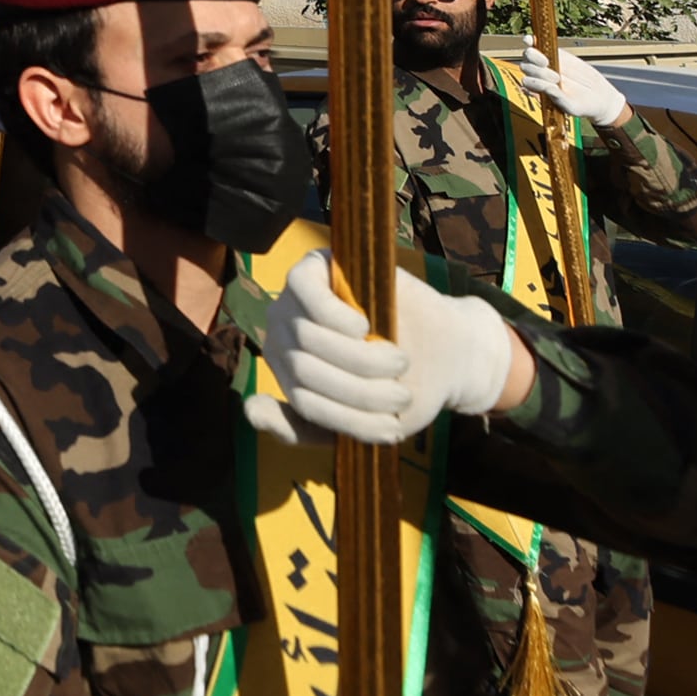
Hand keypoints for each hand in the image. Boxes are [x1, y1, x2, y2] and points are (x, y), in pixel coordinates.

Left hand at [248, 249, 528, 446]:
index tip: (391, 428)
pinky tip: (364, 327)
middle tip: (401, 392)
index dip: (351, 419)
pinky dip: (336, 316)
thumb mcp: (356, 423)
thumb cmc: (399, 389)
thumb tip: (250, 410)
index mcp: (289, 374)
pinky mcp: (313, 267)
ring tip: (397, 362)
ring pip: (308, 336)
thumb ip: (304, 426)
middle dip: (362, 390)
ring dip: (362, 358)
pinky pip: (303, 290)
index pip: (303, 403)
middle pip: (305, 369)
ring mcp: (294, 301)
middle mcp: (283, 335)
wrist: (445, 354)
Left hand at [519, 43, 628, 128]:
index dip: (530, 81)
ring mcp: (546, 63)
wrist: (597, 96)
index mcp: (540, 89)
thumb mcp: (571, 106)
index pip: (527, 82)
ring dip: (534, 57)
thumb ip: (558, 98)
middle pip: (526, 67)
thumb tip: (547, 88)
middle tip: (556, 78)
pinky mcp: (555, 52)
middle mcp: (539, 76)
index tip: (545, 83)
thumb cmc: (581, 105)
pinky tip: (528, 40)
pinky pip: (537, 43)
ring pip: (529, 56)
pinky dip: (530, 41)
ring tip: (549, 64)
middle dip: (536, 71)